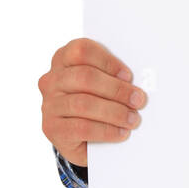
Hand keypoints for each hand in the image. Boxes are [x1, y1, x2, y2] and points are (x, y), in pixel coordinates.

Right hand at [39, 37, 146, 167]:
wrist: (82, 137)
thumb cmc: (97, 103)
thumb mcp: (103, 85)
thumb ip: (114, 78)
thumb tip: (135, 86)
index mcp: (64, 59)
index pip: (81, 50)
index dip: (107, 62)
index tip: (128, 76)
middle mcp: (52, 80)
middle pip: (85, 77)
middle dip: (116, 89)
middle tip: (138, 100)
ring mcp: (50, 104)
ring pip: (83, 104)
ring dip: (114, 112)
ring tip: (133, 119)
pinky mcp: (52, 128)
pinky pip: (81, 127)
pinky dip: (106, 130)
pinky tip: (121, 133)